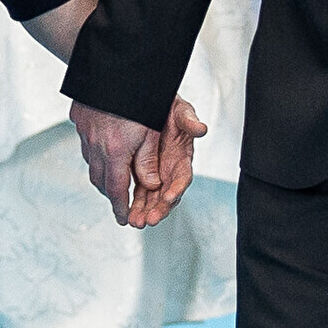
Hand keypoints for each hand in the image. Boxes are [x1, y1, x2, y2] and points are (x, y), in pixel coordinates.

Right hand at [70, 98, 203, 228]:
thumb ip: (148, 161)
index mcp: (115, 151)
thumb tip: (150, 185)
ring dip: (102, 174)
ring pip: (91, 162)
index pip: (116, 189)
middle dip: (110, 193)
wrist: (112, 63)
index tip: (124, 219)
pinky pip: (86, 144)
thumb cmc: (139, 96)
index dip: (120, 207)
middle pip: (100, 180)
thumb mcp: (152, 131)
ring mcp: (84, 131)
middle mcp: (95, 144)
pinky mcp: (78, 118)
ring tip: (113, 178)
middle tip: (119, 201)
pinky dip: (95, 154)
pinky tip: (103, 149)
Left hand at [136, 98, 207, 226]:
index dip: (177, 189)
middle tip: (149, 219)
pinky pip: (138, 193)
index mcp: (183, 157)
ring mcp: (157, 174)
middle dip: (159, 208)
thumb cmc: (171, 109)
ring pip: (152, 198)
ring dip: (145, 211)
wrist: (152, 106)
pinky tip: (127, 214)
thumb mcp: (181, 111)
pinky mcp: (142, 174)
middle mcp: (171, 170)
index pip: (182, 178)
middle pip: (167, 195)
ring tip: (136, 221)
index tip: (169, 198)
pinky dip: (134, 204)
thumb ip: (190, 121)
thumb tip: (201, 129)